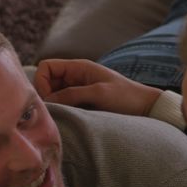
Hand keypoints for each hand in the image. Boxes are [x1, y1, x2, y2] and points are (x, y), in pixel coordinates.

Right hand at [34, 59, 162, 115]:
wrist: (145, 108)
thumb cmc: (125, 97)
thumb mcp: (99, 93)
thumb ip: (71, 94)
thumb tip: (47, 101)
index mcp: (78, 67)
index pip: (46, 67)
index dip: (41, 82)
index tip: (48, 100)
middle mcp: (75, 77)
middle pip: (46, 82)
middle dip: (45, 96)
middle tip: (53, 112)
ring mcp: (78, 90)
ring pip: (53, 95)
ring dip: (54, 105)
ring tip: (62, 117)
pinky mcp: (82, 103)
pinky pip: (63, 105)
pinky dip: (62, 111)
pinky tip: (68, 119)